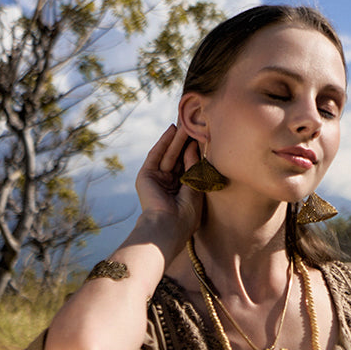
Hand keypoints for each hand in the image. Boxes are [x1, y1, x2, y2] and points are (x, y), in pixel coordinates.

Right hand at [134, 124, 202, 239]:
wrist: (168, 226)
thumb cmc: (187, 215)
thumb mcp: (196, 187)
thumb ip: (193, 166)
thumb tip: (193, 146)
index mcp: (182, 190)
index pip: (189, 165)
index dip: (195, 150)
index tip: (204, 134)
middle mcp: (169, 184)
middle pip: (178, 157)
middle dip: (185, 141)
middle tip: (194, 123)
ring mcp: (157, 179)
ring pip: (168, 154)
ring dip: (176, 139)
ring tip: (185, 122)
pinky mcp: (146, 176)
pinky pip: (156, 155)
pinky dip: (163, 142)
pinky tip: (171, 130)